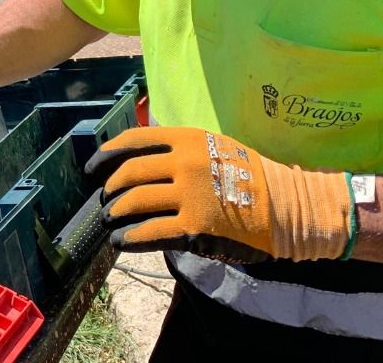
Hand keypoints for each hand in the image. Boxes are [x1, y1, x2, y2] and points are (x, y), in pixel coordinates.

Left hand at [84, 127, 352, 262]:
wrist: (288, 207)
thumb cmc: (251, 177)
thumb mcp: (214, 147)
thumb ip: (179, 149)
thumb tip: (139, 159)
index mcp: (186, 139)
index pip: (133, 141)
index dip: (106, 154)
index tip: (94, 167)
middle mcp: (183, 163)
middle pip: (128, 174)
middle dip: (110, 189)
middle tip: (106, 200)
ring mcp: (188, 196)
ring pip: (133, 203)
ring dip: (115, 214)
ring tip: (111, 221)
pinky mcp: (193, 228)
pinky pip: (149, 232)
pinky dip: (129, 238)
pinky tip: (122, 242)